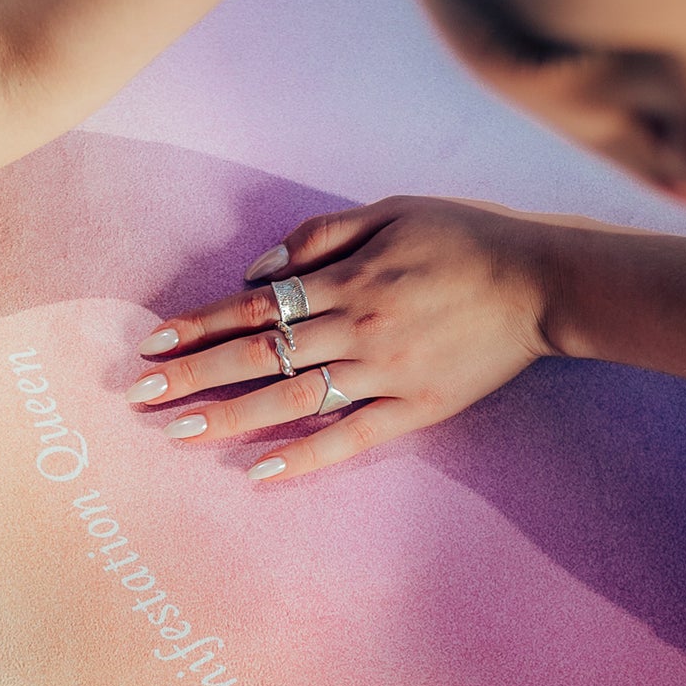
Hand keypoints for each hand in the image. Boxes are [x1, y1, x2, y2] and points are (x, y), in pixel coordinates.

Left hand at [125, 195, 565, 481]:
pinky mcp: (414, 410)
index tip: (154, 341)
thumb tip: (256, 270)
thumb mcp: (393, 211)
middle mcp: (358, 328)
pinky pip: (350, 439)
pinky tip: (258, 474)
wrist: (543, 282)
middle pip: (261, 354)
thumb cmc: (465, 238)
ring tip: (179, 433)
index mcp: (349, 279)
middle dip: (196, 374)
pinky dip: (304, 457)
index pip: (256, 304)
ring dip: (231, 417)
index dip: (201, 323)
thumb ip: (322, 236)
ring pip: (293, 399)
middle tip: (142, 395)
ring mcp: (385, 374)